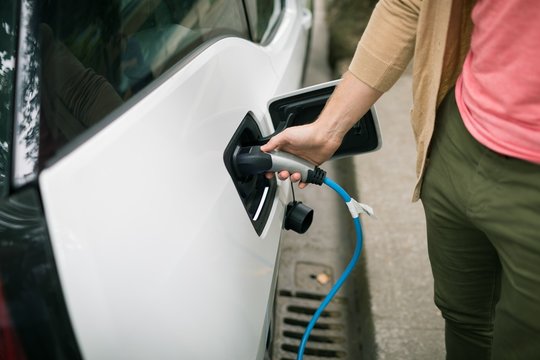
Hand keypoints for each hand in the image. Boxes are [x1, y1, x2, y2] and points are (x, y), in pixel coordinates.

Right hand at [260, 71, 381, 187]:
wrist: (325, 136)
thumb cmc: (308, 132)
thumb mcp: (286, 134)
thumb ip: (274, 142)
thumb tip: (263, 148)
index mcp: (285, 149)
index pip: (275, 161)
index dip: (271, 168)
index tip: (269, 173)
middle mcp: (292, 156)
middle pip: (283, 170)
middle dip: (282, 174)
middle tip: (284, 173)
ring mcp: (301, 162)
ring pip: (293, 175)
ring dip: (293, 178)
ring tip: (296, 175)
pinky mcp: (310, 167)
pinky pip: (305, 178)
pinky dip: (303, 182)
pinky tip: (302, 182)